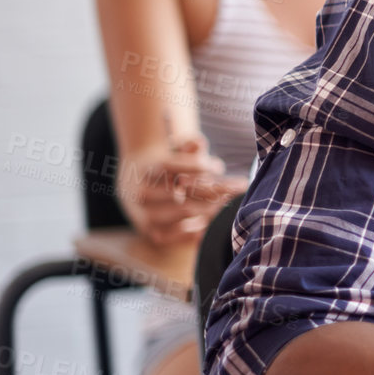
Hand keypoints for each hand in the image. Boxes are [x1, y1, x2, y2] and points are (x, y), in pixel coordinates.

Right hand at [116, 134, 246, 245]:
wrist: (132, 188)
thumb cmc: (163, 166)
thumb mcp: (171, 151)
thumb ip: (188, 144)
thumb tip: (200, 142)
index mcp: (146, 170)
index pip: (175, 166)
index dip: (201, 165)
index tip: (219, 166)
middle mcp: (144, 194)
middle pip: (188, 190)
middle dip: (218, 187)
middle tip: (240, 184)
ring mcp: (148, 215)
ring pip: (189, 210)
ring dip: (215, 204)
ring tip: (232, 198)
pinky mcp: (154, 233)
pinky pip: (184, 232)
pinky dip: (203, 225)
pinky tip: (217, 216)